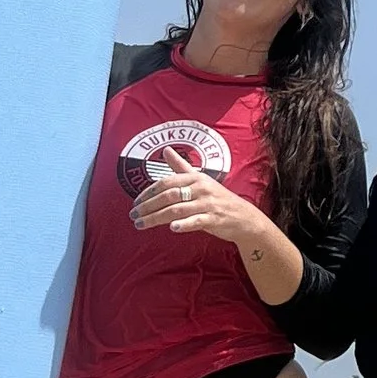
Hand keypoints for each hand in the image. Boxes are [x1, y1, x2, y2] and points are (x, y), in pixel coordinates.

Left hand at [132, 147, 268, 251]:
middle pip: (169, 196)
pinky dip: (184, 224)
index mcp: (195, 177)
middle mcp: (201, 188)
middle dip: (148, 206)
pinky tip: (172, 228)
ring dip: (156, 218)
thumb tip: (165, 149)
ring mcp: (208, 204)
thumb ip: (180, 166)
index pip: (166, 182)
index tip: (136, 202)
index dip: (148, 192)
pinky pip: (196, 221)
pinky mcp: (214, 219)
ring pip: (177, 210)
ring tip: (140, 224)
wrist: (243, 216)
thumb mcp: (199, 179)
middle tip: (133, 215)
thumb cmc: (217, 197)